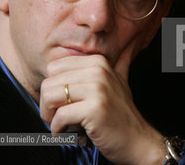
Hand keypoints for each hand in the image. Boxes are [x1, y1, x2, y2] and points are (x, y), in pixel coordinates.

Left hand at [39, 54, 165, 164]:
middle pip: (49, 82)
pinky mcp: (95, 108)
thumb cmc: (121, 115)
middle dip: (47, 104)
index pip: (54, 67)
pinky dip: (57, 129)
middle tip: (56, 118)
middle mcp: (98, 71)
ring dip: (49, 117)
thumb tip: (129, 44)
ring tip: (59, 125)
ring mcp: (98, 89)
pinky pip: (60, 116)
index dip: (51, 88)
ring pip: (50, 96)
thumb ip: (120, 61)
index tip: (59, 103)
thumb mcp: (120, 82)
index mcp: (98, 62)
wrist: (137, 141)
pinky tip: (66, 133)